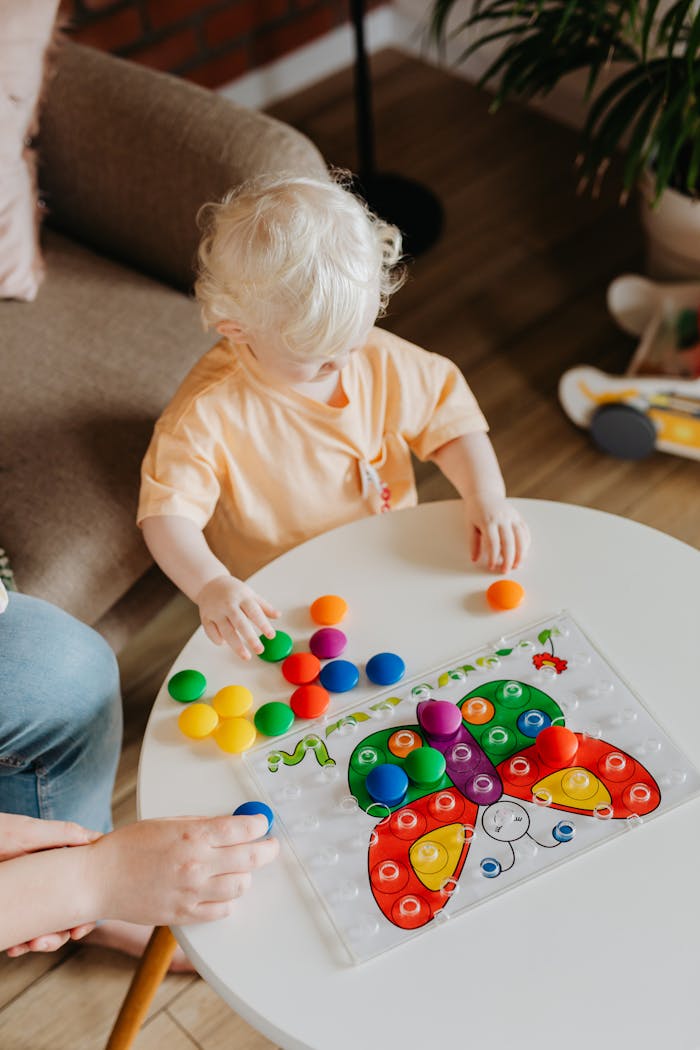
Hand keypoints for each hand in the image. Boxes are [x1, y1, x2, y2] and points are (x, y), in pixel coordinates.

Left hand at [0, 814, 101, 956]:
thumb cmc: (0, 832)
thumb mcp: (29, 832)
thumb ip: (64, 834)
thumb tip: (98, 839)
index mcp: (61, 863)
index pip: (85, 890)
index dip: (88, 914)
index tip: (79, 930)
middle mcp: (50, 882)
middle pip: (68, 914)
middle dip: (61, 934)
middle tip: (45, 942)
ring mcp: (31, 896)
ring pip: (47, 926)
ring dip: (43, 941)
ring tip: (30, 944)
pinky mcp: (14, 907)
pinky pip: (24, 930)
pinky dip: (21, 942)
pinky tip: (14, 945)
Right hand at [88, 814, 278, 925]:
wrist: (98, 879)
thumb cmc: (128, 846)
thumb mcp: (168, 822)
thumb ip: (202, 824)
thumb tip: (231, 824)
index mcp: (192, 836)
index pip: (241, 829)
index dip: (259, 824)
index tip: (263, 823)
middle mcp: (196, 864)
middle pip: (250, 858)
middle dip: (267, 849)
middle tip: (270, 846)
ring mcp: (192, 892)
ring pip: (240, 886)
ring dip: (246, 875)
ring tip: (240, 868)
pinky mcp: (184, 915)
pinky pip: (222, 910)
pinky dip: (228, 900)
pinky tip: (221, 890)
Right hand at [196, 574, 279, 658]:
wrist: (210, 584)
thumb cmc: (233, 591)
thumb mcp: (250, 594)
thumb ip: (264, 606)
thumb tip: (278, 615)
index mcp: (242, 597)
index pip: (254, 612)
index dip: (263, 624)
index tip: (271, 635)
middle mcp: (228, 604)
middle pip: (240, 623)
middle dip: (250, 638)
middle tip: (260, 650)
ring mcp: (215, 611)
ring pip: (226, 631)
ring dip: (236, 646)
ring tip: (246, 656)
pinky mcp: (205, 618)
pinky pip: (211, 632)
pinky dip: (218, 640)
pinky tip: (225, 643)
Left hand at [465, 493, 529, 572]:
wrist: (484, 493)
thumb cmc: (475, 510)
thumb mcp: (470, 525)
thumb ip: (473, 543)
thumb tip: (475, 559)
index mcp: (488, 521)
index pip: (493, 543)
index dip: (493, 557)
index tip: (492, 567)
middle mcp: (502, 518)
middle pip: (509, 542)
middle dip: (509, 559)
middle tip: (506, 570)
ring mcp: (512, 517)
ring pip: (520, 537)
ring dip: (521, 553)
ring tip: (517, 565)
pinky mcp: (518, 516)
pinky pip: (525, 531)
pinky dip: (526, 543)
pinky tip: (523, 553)